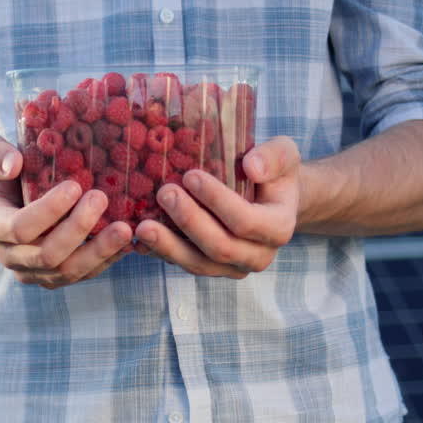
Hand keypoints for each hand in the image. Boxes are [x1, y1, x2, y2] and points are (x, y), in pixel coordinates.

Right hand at [0, 135, 132, 288]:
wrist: (5, 200)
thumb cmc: (1, 172)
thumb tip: (13, 164)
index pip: (19, 228)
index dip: (48, 211)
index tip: (74, 186)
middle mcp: (12, 256)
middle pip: (47, 254)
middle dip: (78, 229)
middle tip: (101, 199)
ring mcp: (34, 270)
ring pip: (68, 271)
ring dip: (99, 250)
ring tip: (124, 227)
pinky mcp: (56, 276)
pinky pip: (83, 274)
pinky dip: (107, 259)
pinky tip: (127, 240)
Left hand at [135, 136, 299, 277]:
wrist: (270, 197)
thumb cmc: (274, 171)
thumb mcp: (284, 154)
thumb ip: (274, 157)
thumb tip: (251, 167)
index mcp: (279, 228)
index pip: (246, 221)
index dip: (217, 200)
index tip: (190, 175)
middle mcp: (259, 255)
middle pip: (220, 247)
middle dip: (189, 221)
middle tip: (164, 193)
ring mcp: (234, 267)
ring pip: (199, 264)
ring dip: (169, 246)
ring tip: (142, 227)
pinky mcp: (211, 268)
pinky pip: (184, 265)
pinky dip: (160, 253)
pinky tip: (138, 240)